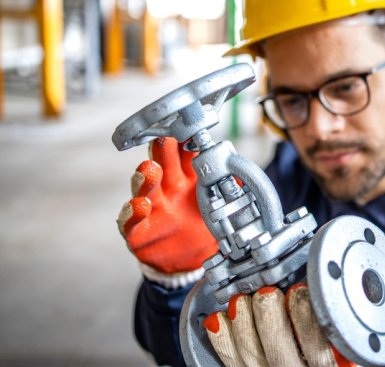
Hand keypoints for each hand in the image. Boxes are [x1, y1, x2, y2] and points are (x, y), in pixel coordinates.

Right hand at [117, 137, 217, 280]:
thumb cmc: (201, 227)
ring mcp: (152, 207)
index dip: (185, 141)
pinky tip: (140, 206)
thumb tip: (245, 177)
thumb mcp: (218, 206)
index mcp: (188, 179)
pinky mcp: (138, 230)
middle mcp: (167, 188)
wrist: (187, 262)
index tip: (187, 129)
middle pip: (162, 163)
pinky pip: (131, 219)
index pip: (184, 154)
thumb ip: (230, 190)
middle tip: (163, 140)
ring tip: (149, 169)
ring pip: (144, 186)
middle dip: (161, 150)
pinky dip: (133, 212)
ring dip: (145, 177)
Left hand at [204, 283, 355, 366]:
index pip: (319, 350)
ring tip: (242, 300)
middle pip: (279, 353)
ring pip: (251, 357)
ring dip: (242, 324)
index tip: (300, 292)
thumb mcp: (345, 348)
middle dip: (269, 318)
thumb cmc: (326, 358)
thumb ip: (339, 324)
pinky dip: (223, 340)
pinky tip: (221, 320)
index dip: (306, 320)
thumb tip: (331, 287)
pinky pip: (231, 362)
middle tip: (266, 294)